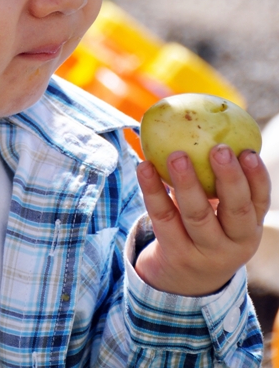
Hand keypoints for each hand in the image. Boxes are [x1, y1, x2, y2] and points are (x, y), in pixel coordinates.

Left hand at [134, 145, 270, 296]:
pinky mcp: (175, 254)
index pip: (259, 200)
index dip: (256, 176)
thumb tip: (206, 121)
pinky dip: (152, 190)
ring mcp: (204, 253)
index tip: (247, 151)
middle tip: (219, 149)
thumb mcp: (222, 214)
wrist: (184, 283)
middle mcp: (233, 244)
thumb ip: (219, 179)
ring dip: (187, 182)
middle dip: (229, 178)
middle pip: (235, 210)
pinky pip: (163, 218)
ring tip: (177, 154)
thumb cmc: (206, 230)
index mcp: (249, 227)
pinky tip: (144, 166)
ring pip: (197, 215)